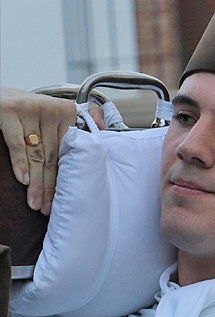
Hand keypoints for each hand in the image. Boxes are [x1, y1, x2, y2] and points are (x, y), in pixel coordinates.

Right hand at [1, 87, 103, 214]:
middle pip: (54, 156)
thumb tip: (102, 126)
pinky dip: (20, 163)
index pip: (69, 151)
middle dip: (51, 185)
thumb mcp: (52, 114)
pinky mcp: (9, 111)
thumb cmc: (26, 110)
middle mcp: (51, 110)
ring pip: (37, 154)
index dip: (68, 175)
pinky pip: (17, 143)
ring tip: (36, 202)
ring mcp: (31, 109)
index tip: (67, 197)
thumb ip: (77, 121)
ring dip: (36, 182)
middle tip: (48, 207)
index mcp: (66, 112)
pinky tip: (23, 180)